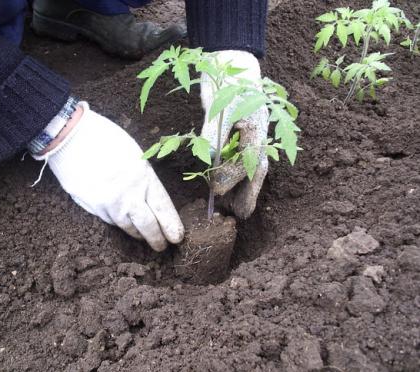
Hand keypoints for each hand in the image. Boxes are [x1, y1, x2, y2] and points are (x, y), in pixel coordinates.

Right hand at [35, 101, 183, 251]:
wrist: (69, 136)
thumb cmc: (104, 137)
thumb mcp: (134, 154)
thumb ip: (143, 178)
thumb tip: (150, 197)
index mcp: (143, 177)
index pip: (162, 208)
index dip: (171, 225)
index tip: (177, 237)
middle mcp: (127, 194)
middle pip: (147, 225)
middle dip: (157, 239)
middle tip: (162, 246)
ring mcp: (108, 203)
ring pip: (127, 226)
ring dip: (137, 233)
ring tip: (142, 236)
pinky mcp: (91, 206)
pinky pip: (109, 220)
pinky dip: (117, 221)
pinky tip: (121, 220)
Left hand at [200, 50, 268, 218]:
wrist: (229, 59)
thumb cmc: (225, 81)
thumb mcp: (217, 107)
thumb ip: (214, 133)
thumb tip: (210, 160)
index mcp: (257, 129)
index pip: (247, 162)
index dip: (231, 179)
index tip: (216, 191)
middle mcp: (259, 134)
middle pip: (256, 168)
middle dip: (248, 192)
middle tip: (240, 214)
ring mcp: (252, 134)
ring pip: (252, 166)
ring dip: (244, 186)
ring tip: (238, 207)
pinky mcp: (242, 133)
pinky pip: (244, 158)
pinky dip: (238, 173)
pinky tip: (230, 183)